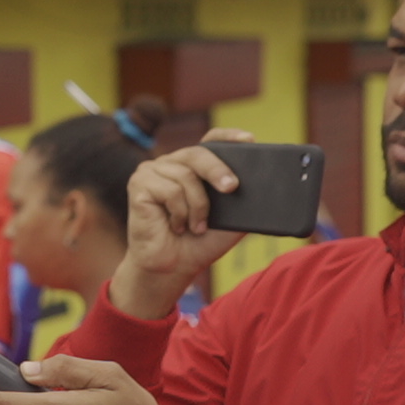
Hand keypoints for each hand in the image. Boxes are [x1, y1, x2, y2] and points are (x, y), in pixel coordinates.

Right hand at [110, 128, 252, 318]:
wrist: (172, 267)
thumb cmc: (199, 243)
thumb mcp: (230, 220)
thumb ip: (242, 201)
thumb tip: (266, 189)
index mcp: (193, 168)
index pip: (210, 142)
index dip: (228, 137)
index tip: (249, 140)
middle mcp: (170, 164)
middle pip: (198, 154)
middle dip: (217, 170)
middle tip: (231, 188)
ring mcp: (151, 172)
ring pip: (185, 176)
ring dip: (197, 207)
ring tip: (196, 226)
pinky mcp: (138, 185)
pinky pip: (169, 190)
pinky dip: (179, 212)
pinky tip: (176, 225)